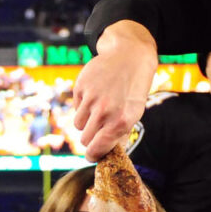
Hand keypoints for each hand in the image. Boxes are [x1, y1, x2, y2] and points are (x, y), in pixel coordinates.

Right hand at [72, 20, 158, 160]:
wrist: (130, 56)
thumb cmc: (134, 88)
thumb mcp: (134, 113)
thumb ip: (119, 134)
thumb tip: (104, 153)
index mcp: (121, 122)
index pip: (96, 149)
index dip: (93, 155)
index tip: (92, 155)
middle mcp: (105, 112)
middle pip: (85, 139)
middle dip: (91, 137)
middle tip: (99, 129)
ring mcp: (91, 98)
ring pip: (78, 124)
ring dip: (86, 121)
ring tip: (99, 108)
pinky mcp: (81, 87)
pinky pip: (76, 107)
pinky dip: (83, 105)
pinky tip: (96, 94)